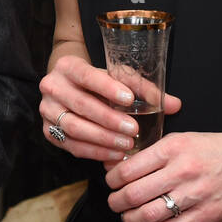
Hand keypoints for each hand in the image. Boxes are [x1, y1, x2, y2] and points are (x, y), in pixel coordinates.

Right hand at [39, 54, 182, 162]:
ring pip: (74, 127)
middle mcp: (52, 86)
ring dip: (103, 139)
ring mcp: (47, 111)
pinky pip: (71, 145)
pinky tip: (114, 154)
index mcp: (67, 66)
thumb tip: (175, 105)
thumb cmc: (98, 81)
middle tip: (134, 130)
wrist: (69, 86)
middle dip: (109, 120)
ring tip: (127, 145)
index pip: (86, 76)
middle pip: (81, 105)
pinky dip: (94, 151)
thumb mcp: (117, 77)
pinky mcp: (48, 131)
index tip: (129, 99)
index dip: (107, 88)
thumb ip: (144, 89)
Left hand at [104, 131, 221, 221]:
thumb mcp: (185, 139)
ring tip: (128, 216)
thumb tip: (122, 166)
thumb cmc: (219, 148)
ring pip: (147, 215)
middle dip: (116, 202)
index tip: (111, 182)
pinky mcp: (206, 217)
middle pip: (133, 194)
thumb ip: (155, 152)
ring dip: (130, 219)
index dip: (112, 180)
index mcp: (173, 147)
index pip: (128, 169)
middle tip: (114, 202)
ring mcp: (195, 196)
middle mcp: (182, 171)